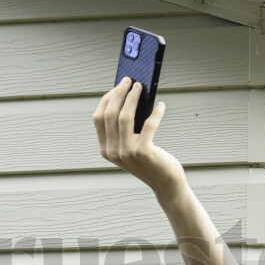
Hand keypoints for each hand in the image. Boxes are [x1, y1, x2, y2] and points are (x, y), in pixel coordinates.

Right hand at [93, 77, 186, 197]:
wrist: (166, 184)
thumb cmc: (151, 162)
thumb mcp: (131, 147)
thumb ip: (125, 130)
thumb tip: (129, 98)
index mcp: (106, 150)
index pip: (98, 118)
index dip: (107, 99)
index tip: (116, 87)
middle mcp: (113, 151)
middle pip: (110, 114)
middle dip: (118, 93)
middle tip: (128, 80)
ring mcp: (127, 152)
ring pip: (125, 116)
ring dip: (133, 97)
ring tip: (140, 87)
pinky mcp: (143, 152)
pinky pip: (148, 124)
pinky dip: (156, 113)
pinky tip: (161, 106)